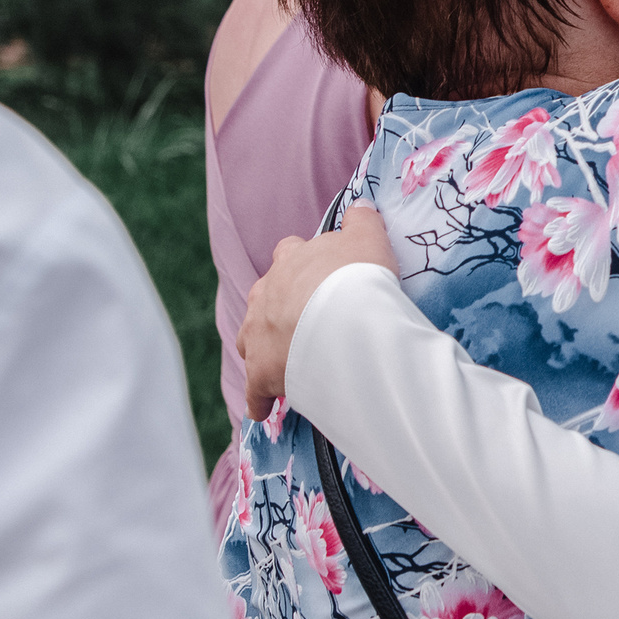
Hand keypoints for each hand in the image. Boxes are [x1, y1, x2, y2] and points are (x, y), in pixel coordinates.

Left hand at [239, 205, 394, 419]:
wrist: (344, 321)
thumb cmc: (357, 277)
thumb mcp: (368, 238)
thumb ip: (363, 221)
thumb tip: (360, 208)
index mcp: (290, 261)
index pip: (289, 253)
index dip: (301, 265)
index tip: (315, 277)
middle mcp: (265, 293)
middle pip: (262, 297)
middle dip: (276, 307)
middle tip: (302, 322)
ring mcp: (257, 333)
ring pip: (249, 339)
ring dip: (262, 348)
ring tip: (281, 362)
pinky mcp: (260, 372)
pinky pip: (254, 391)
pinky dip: (258, 400)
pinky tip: (265, 410)